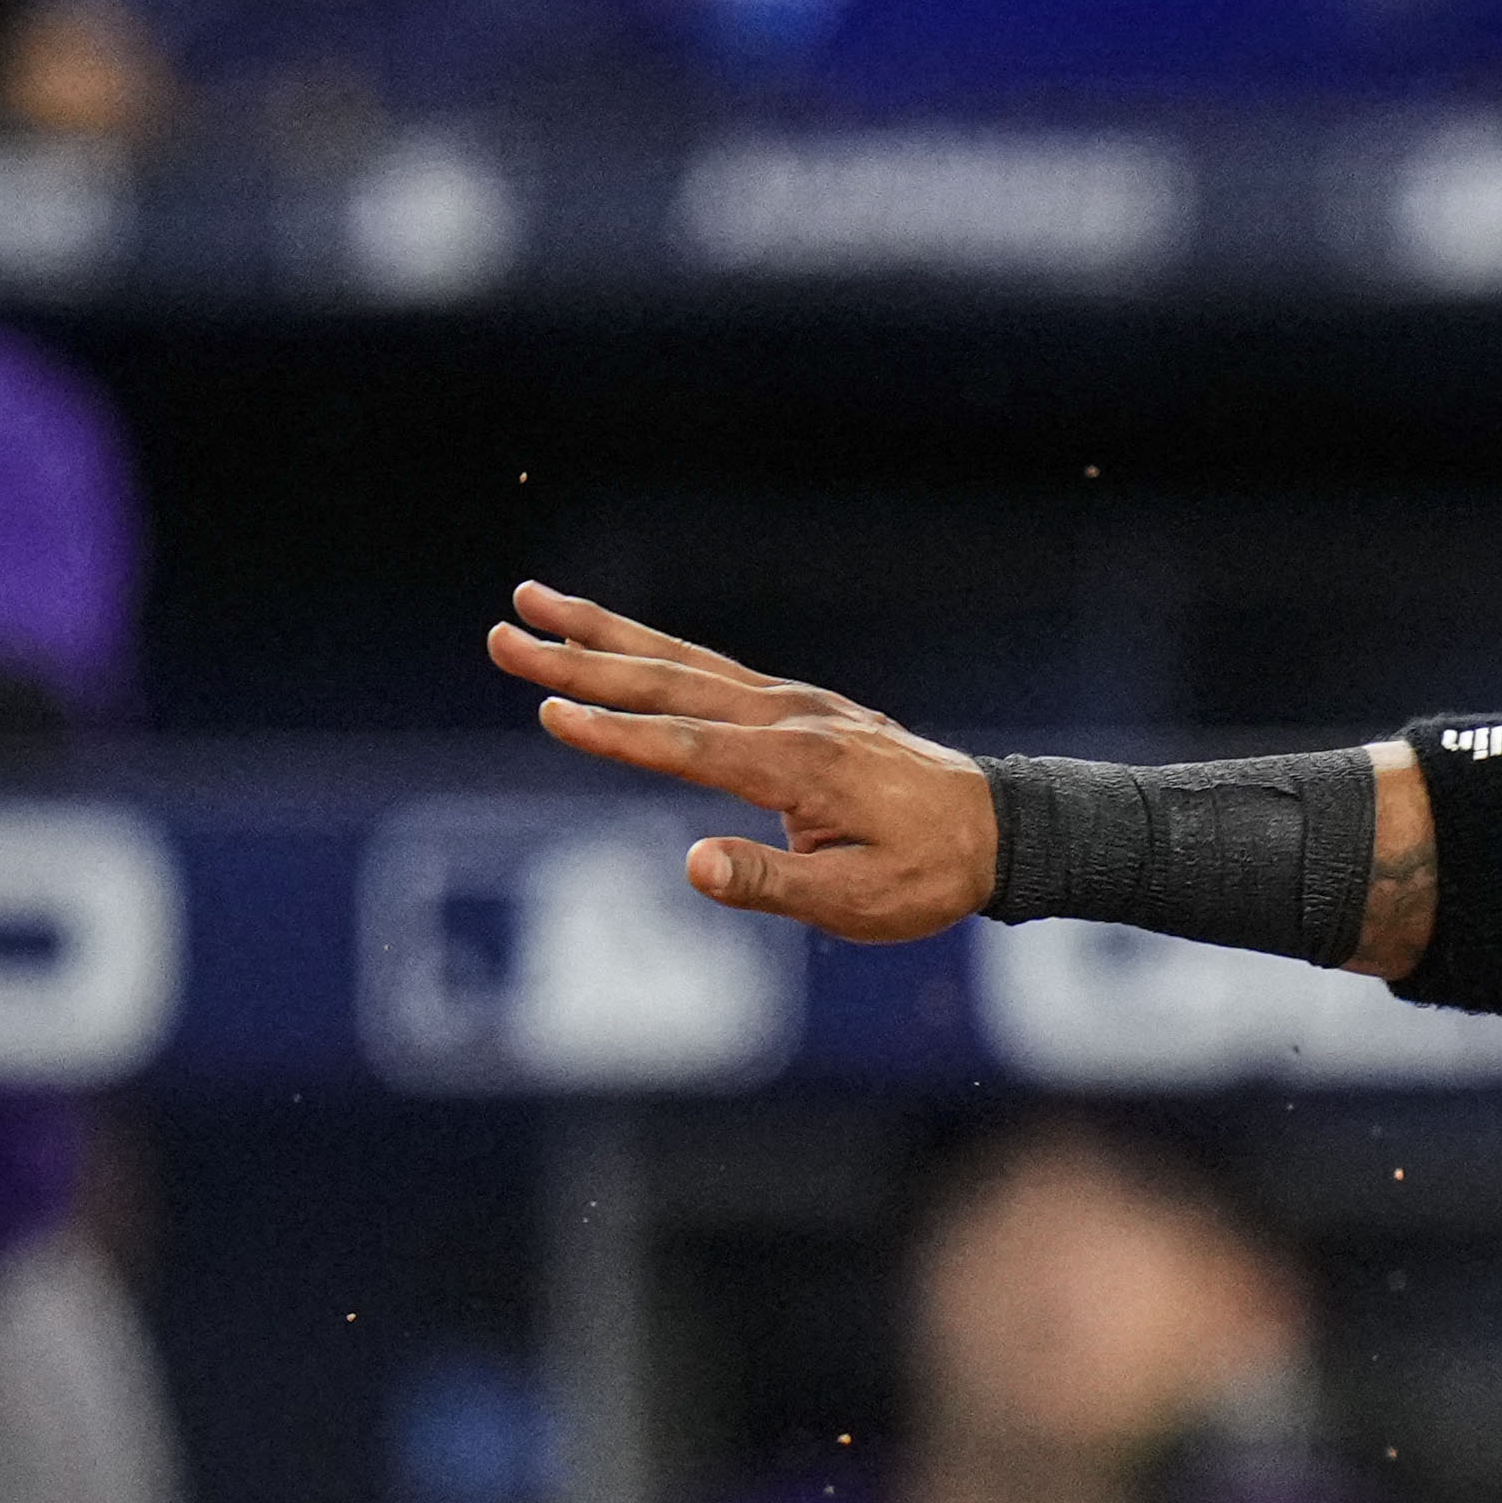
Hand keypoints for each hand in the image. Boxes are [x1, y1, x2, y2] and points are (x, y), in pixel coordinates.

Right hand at [488, 580, 996, 940]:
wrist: (1001, 831)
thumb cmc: (929, 875)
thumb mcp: (856, 900)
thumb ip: (770, 882)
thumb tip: (691, 866)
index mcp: (797, 765)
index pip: (686, 744)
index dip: (614, 733)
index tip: (547, 710)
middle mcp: (790, 718)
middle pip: (668, 681)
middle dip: (580, 659)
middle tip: (500, 635)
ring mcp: (796, 703)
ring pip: (684, 659)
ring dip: (604, 633)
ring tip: (532, 601)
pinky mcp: (800, 705)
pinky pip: (711, 667)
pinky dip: (655, 649)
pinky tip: (617, 642)